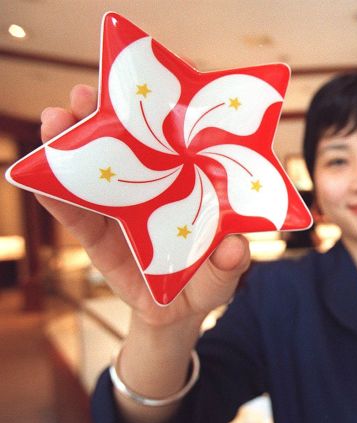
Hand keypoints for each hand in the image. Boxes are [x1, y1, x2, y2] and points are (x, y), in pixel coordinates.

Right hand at [37, 84, 251, 326]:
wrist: (178, 313)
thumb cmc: (208, 277)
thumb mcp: (226, 272)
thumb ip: (232, 262)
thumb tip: (234, 249)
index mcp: (182, 182)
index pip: (165, 142)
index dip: (151, 115)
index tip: (139, 89)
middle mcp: (149, 186)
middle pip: (121, 145)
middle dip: (101, 115)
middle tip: (86, 94)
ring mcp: (119, 209)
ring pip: (90, 171)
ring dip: (68, 144)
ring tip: (55, 120)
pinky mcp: (96, 238)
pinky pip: (74, 215)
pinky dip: (54, 196)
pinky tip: (38, 179)